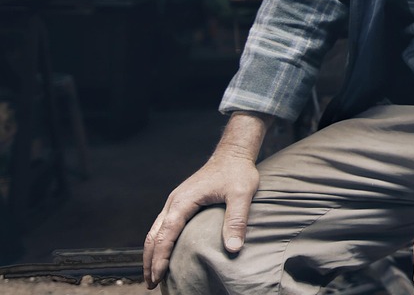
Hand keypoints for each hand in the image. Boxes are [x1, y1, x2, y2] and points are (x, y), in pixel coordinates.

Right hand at [143, 112, 268, 288]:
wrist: (232, 154)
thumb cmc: (237, 172)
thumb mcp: (242, 195)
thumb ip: (237, 220)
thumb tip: (233, 249)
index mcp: (183, 202)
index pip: (166, 235)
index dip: (160, 258)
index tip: (158, 276)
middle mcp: (174, 203)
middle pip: (153, 236)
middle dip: (149, 261)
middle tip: (151, 284)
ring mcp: (175, 202)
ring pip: (154, 232)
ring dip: (151, 253)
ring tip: (152, 275)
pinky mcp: (180, 203)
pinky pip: (163, 226)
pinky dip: (159, 243)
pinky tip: (164, 254)